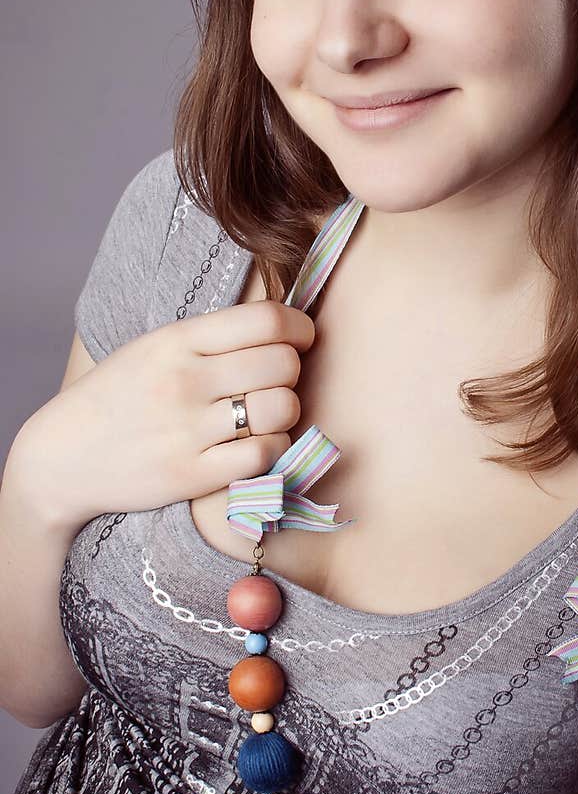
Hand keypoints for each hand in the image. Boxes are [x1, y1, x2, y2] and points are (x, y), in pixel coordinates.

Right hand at [24, 302, 315, 531]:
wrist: (62, 457)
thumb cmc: (117, 397)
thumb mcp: (153, 348)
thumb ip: (210, 337)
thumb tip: (282, 325)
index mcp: (176, 340)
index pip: (267, 318)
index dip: (298, 327)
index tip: (300, 338)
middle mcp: (184, 380)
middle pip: (282, 363)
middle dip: (291, 370)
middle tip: (276, 380)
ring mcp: (189, 429)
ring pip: (280, 409)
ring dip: (286, 411)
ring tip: (267, 413)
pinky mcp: (193, 474)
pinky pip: (264, 454)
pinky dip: (273, 448)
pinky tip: (256, 444)